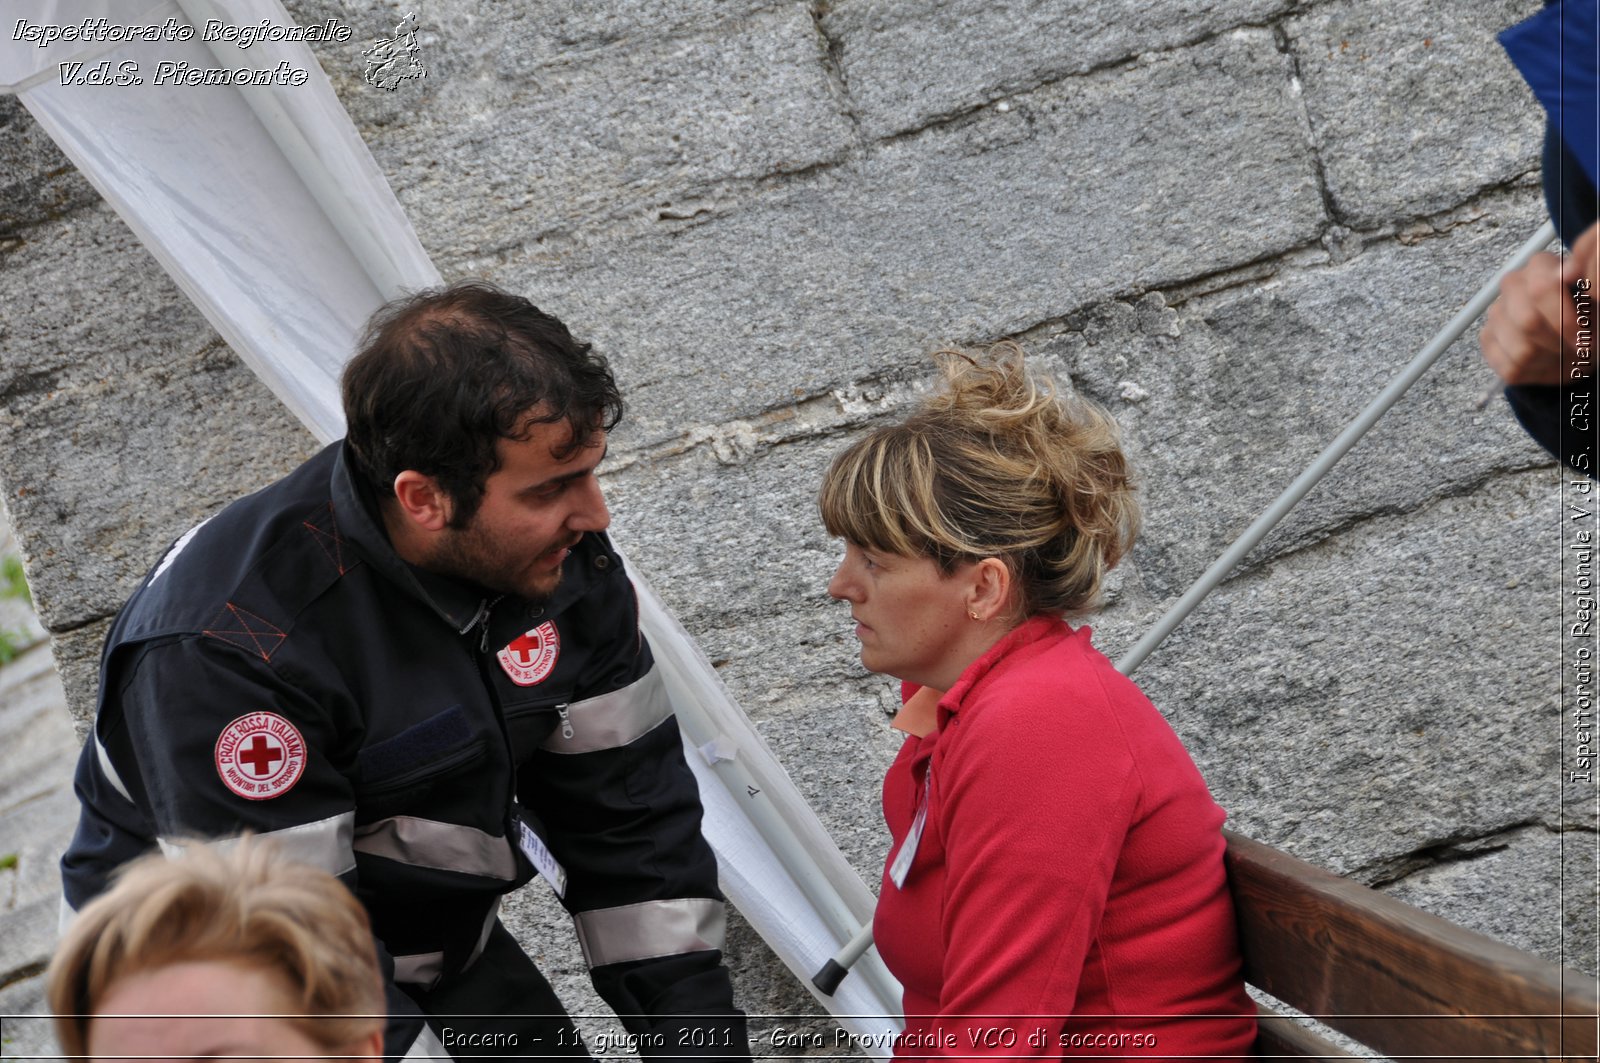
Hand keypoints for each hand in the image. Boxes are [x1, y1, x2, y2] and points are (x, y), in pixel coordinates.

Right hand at [1481, 219, 1598, 386]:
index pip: (1542, 290)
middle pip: (1527, 321)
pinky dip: (1536, 372)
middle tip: (1576, 349)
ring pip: (1521, 350)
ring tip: (1563, 354)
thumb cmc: (1585, 319)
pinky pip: (1511, 367)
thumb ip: (1584, 284)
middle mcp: (1512, 285)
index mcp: (1539, 266)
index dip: (1565, 319)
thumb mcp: (1592, 302)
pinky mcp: (1487, 340)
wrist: (1571, 339)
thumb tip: (1570, 271)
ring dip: (1549, 359)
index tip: (1583, 336)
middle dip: (1557, 342)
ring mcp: (1496, 314)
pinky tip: (1546, 361)